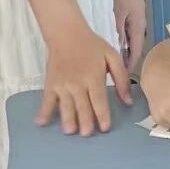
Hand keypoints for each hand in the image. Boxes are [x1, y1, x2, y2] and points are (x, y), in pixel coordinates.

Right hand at [36, 21, 131, 135]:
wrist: (67, 34)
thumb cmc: (92, 46)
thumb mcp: (112, 57)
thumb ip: (121, 79)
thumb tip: (128, 101)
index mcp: (94, 77)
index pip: (99, 100)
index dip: (102, 115)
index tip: (105, 128)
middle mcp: (77, 83)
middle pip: (82, 106)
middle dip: (85, 122)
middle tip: (87, 134)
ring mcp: (62, 85)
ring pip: (65, 106)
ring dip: (68, 120)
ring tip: (70, 131)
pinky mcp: (50, 84)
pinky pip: (47, 100)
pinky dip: (44, 112)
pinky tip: (42, 123)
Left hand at [113, 0, 146, 71]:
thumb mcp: (119, 12)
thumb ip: (119, 30)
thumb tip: (119, 47)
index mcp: (138, 27)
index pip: (136, 51)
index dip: (130, 65)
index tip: (124, 77)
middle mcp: (140, 26)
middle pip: (136, 48)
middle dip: (128, 61)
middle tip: (118, 73)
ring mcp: (137, 21)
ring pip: (132, 42)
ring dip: (126, 53)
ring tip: (115, 63)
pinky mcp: (134, 16)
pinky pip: (130, 34)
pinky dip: (124, 43)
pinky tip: (116, 45)